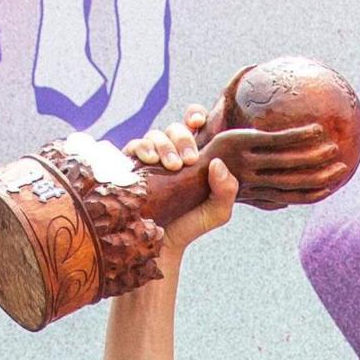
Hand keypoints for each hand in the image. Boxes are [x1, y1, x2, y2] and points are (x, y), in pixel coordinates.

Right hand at [128, 106, 244, 256]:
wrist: (163, 245)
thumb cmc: (192, 223)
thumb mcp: (218, 211)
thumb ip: (227, 190)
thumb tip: (218, 164)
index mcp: (195, 154)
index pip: (195, 124)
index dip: (195, 115)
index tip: (198, 121)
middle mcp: (172, 152)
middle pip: (175, 128)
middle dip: (183, 139)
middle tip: (188, 160)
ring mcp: (151, 157)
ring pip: (155, 135)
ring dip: (164, 146)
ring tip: (171, 166)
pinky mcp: (132, 166)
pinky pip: (134, 145)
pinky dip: (142, 148)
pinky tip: (150, 160)